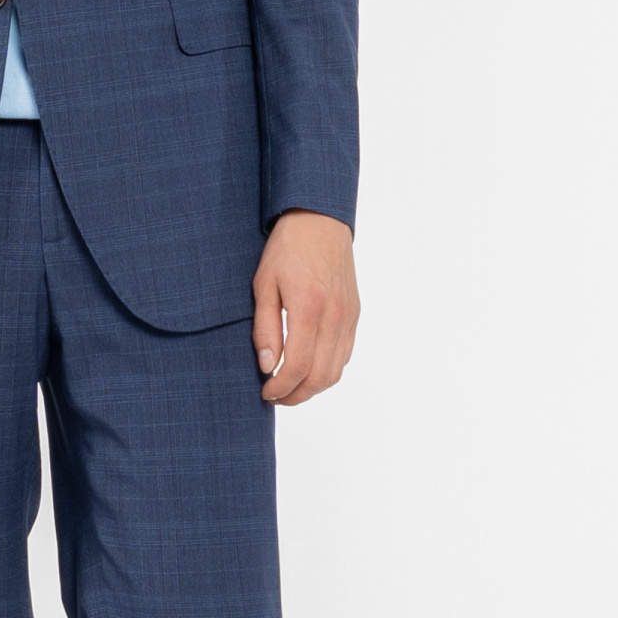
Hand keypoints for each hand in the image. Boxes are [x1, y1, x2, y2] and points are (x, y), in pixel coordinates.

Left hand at [251, 211, 358, 405]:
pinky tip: (308, 366)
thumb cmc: (286, 249)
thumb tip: (267, 365)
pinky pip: (345, 354)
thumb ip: (265, 328)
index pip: (298, 366)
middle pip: (320, 377)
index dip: (281, 388)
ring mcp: (348, 316)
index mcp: (309, 308)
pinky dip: (327, 370)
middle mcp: (334, 316)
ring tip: (290, 386)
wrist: (320, 221)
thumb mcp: (263, 285)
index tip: (265, 392)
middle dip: (296, 395)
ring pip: (336, 370)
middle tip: (275, 396)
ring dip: (313, 387)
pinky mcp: (354, 314)